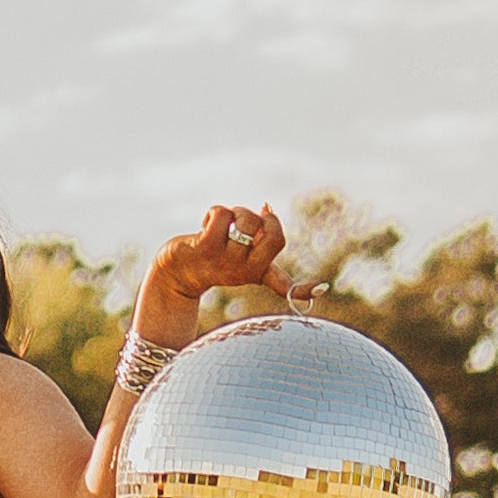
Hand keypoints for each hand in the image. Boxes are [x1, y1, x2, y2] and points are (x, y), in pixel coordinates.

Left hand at [137, 199, 301, 348]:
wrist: (175, 272)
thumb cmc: (210, 258)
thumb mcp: (238, 252)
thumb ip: (257, 236)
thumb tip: (268, 208)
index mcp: (257, 273)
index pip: (284, 284)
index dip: (303, 288)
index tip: (321, 289)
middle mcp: (244, 271)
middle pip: (274, 237)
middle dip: (264, 218)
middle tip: (249, 221)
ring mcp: (225, 262)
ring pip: (246, 220)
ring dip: (236, 212)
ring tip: (223, 224)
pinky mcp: (205, 249)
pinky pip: (222, 215)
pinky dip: (215, 212)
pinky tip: (205, 224)